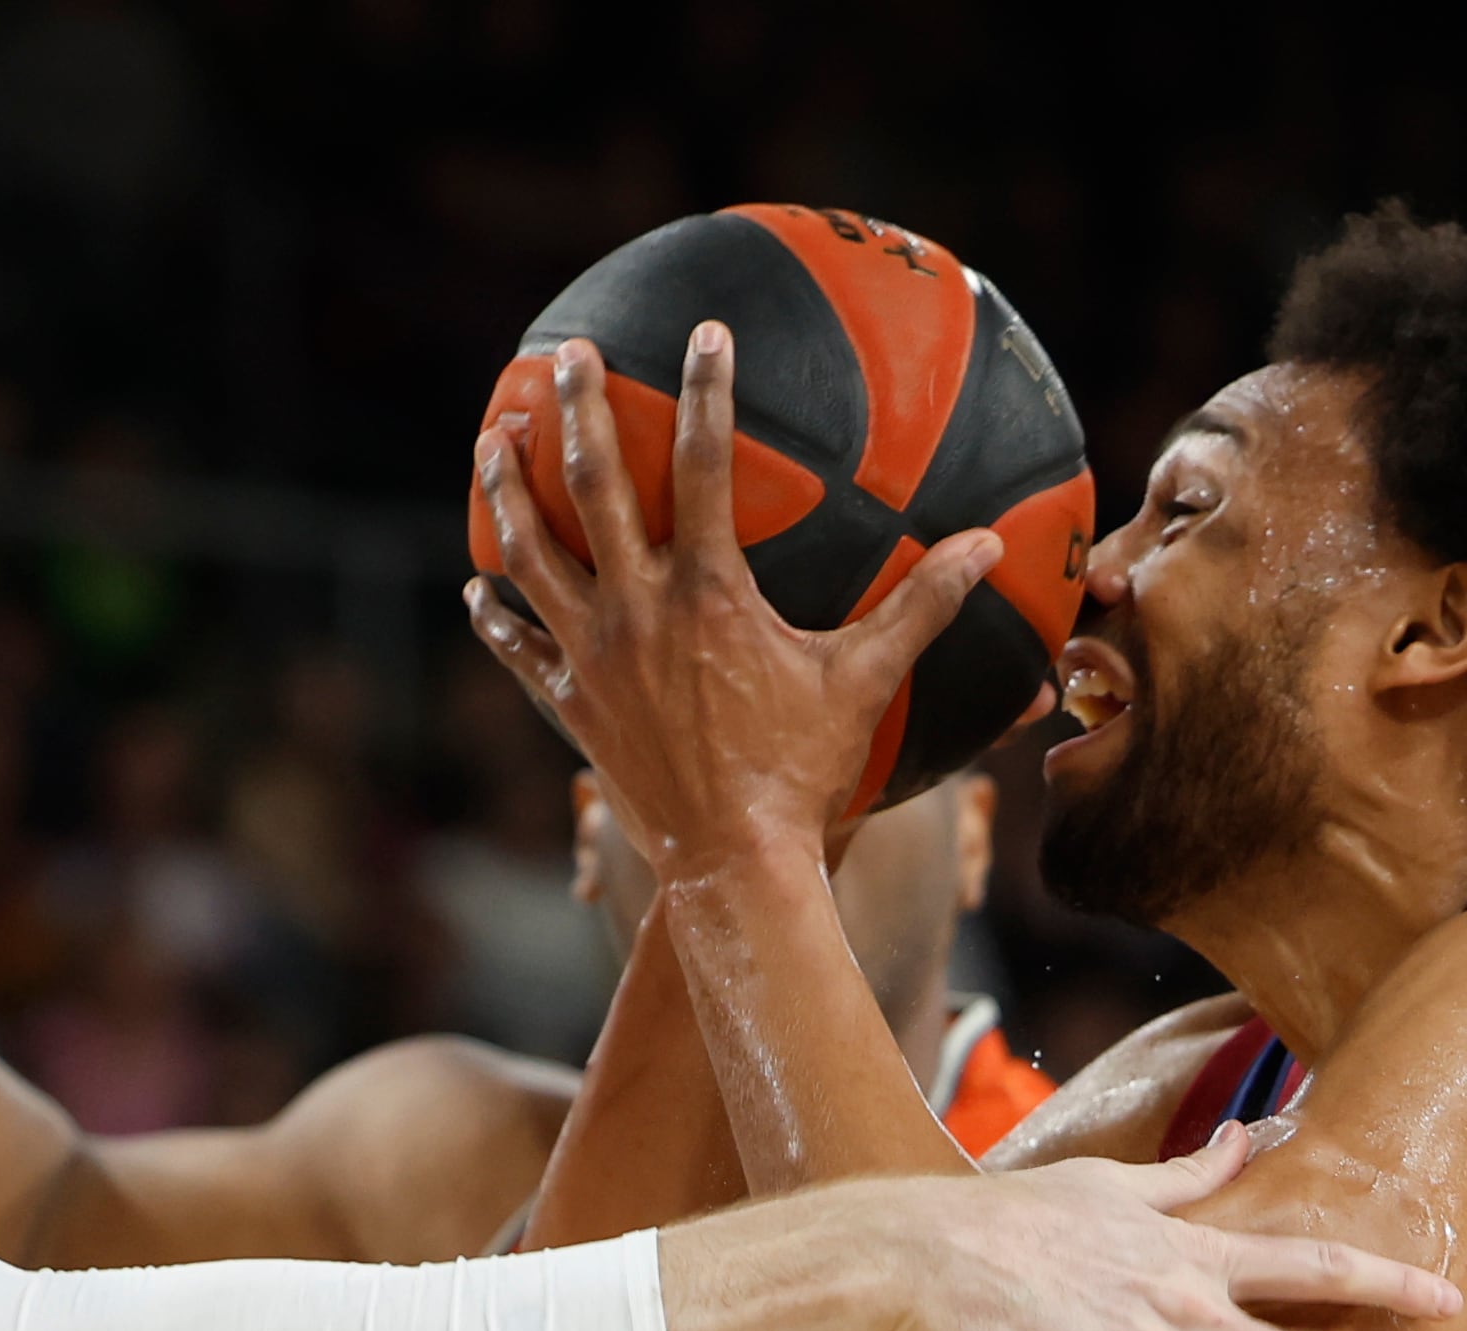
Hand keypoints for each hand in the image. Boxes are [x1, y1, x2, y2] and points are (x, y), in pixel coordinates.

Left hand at [465, 323, 1003, 873]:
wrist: (733, 861)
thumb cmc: (803, 771)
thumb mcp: (865, 680)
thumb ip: (924, 606)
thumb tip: (991, 546)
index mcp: (709, 591)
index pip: (706, 465)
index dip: (709, 391)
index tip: (709, 333)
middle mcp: (637, 612)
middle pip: (594, 486)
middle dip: (577, 410)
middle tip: (565, 354)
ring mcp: (592, 658)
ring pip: (532, 554)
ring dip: (508, 491)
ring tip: (492, 438)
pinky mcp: (570, 705)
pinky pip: (517, 650)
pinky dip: (493, 616)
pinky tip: (476, 587)